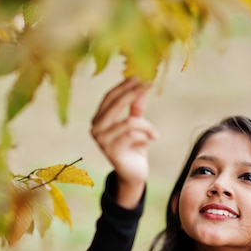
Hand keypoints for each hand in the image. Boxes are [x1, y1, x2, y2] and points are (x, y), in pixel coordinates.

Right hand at [90, 77, 158, 207]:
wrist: (134, 174)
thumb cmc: (134, 147)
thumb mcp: (136, 124)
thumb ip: (136, 107)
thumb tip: (141, 86)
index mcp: (98, 119)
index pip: (109, 97)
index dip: (124, 86)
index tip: (140, 76)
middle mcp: (95, 128)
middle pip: (114, 104)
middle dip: (133, 93)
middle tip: (148, 84)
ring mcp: (102, 141)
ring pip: (129, 121)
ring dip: (146, 125)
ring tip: (154, 133)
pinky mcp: (111, 151)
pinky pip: (133, 134)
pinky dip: (146, 134)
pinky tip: (153, 138)